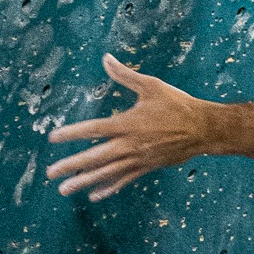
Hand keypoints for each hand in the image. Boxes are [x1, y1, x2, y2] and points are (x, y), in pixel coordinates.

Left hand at [46, 53, 215, 200]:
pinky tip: (95, 195)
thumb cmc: (177, 104)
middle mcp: (129, 144)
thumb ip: (125, 75)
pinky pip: (123, 180)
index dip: (72, 133)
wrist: (203, 128)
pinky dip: (109, 188)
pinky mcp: (146, 167)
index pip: (93, 129)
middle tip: (51, 172)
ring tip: (65, 189)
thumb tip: (106, 59)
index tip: (53, 137)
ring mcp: (137, 158)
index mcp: (128, 123)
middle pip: (95, 157)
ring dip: (84, 181)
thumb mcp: (152, 86)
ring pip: (106, 172)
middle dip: (71, 165)